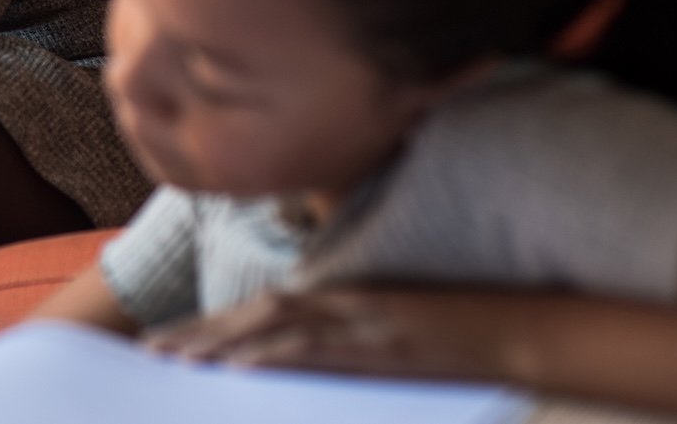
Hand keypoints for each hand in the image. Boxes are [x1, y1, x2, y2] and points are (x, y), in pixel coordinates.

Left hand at [144, 288, 533, 383]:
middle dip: (201, 332)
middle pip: (256, 313)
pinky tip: (238, 368)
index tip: (172, 341)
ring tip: (175, 359)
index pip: (266, 311)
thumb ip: (351, 349)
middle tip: (151, 349)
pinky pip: (318, 348)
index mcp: (345, 302)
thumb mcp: (397, 342)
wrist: (525, 327)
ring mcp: (361, 320)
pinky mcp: (381, 341)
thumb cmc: (467, 340)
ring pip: (274, 325)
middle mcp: (344, 304)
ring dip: (221, 340)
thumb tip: (299, 375)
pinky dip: (275, 355)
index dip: (216, 325)